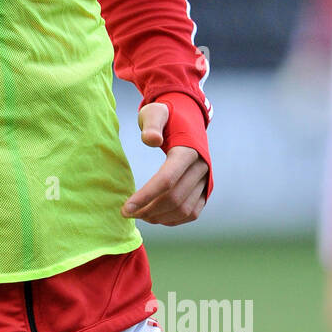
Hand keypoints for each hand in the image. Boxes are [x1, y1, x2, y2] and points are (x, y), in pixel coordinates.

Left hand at [120, 102, 209, 225]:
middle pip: (174, 198)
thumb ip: (151, 124)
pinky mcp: (206, 189)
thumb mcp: (155, 111)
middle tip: (127, 213)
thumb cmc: (167, 115)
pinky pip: (192, 212)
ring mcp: (206, 180)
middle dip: (148, 210)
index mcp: (188, 150)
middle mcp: (201, 167)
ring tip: (139, 215)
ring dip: (159, 217)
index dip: (146, 196)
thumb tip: (150, 140)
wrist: (188, 118)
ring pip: (184, 209)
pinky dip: (173, 220)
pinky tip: (155, 217)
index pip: (167, 180)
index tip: (125, 209)